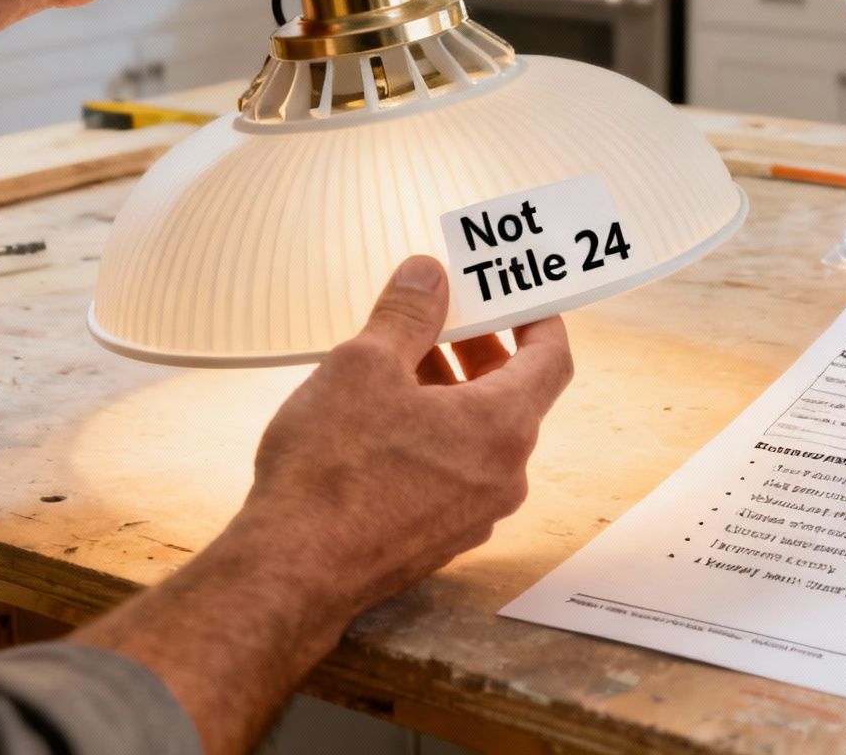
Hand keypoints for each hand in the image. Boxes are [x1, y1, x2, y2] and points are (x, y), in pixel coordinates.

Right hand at [245, 257, 574, 614]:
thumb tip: (429, 275)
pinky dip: (434, 438)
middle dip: (479, 351)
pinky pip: (454, 474)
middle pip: (512, 397)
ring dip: (450, 395)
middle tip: (442, 320)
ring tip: (398, 365)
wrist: (294, 571)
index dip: (539, 319)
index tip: (517, 297)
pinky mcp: (438, 539)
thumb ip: (407, 313)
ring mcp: (474, 514)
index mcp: (502, 426)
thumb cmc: (332, 471)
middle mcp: (504, 476)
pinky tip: (381, 424)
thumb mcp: (364, 366)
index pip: (551, 359)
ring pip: (478, 437)